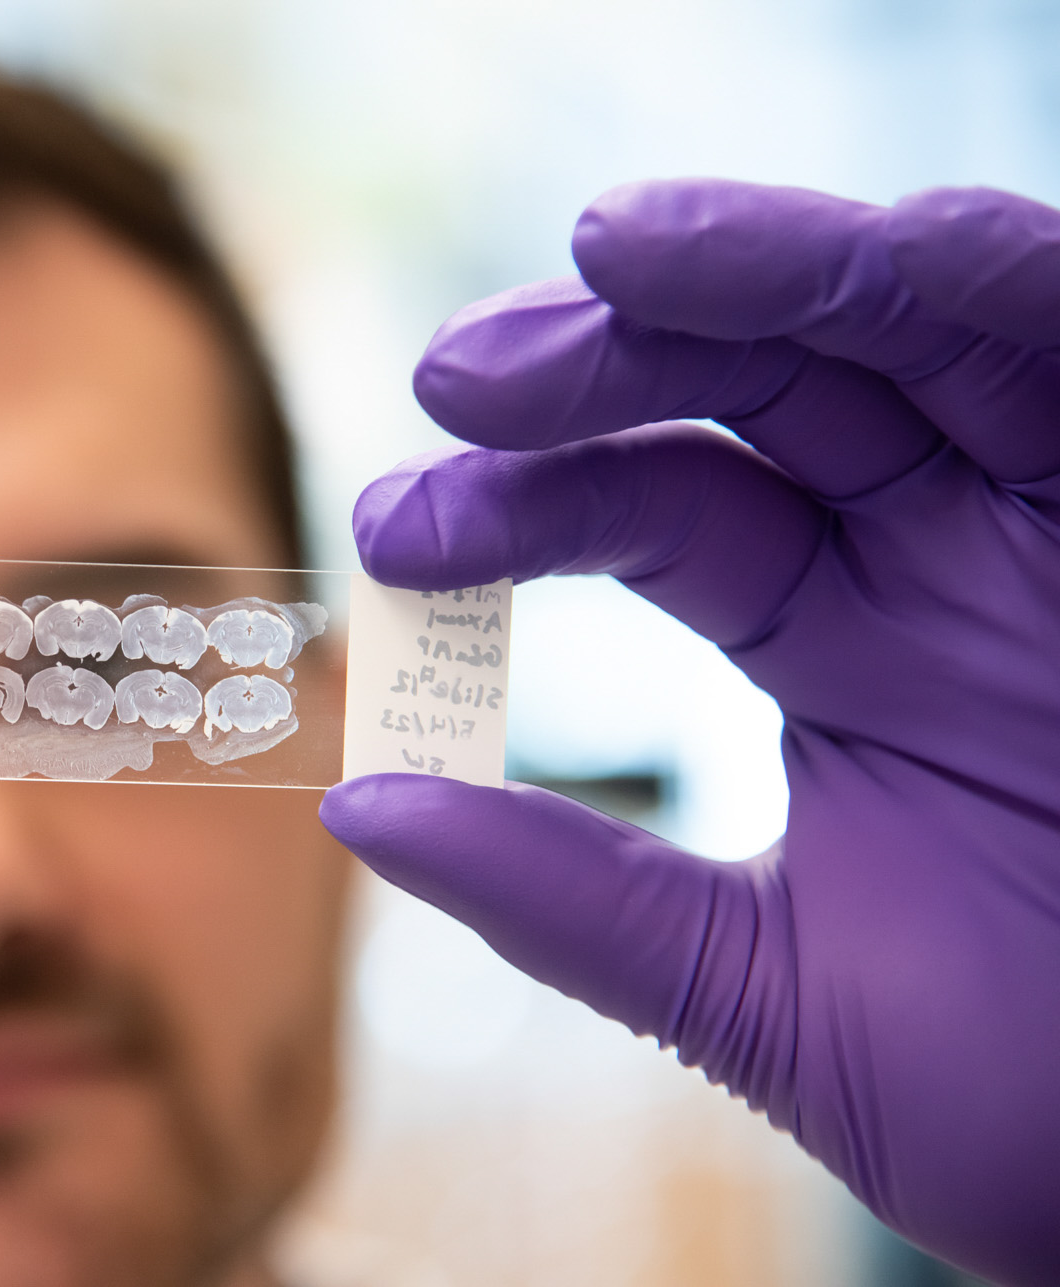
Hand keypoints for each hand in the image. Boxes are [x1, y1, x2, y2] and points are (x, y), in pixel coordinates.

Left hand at [320, 180, 1059, 1282]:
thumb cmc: (1028, 1099)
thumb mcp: (765, 993)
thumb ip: (571, 903)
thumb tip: (352, 814)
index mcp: (847, 641)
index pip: (661, 514)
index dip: (523, 506)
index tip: (393, 529)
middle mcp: (947, 553)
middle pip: (759, 390)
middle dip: (604, 360)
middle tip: (457, 373)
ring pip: (912, 332)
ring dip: (773, 271)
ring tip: (618, 248)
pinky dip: (1009, 282)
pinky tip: (913, 246)